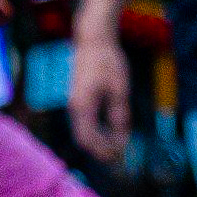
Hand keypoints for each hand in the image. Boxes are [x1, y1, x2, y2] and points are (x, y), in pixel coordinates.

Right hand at [68, 33, 132, 164]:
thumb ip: (120, 114)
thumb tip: (122, 135)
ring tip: (116, 145)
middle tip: (118, 155)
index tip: (119, 154)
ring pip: (82, 132)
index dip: (103, 150)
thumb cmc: (107, 60)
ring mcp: (74, 104)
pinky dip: (96, 131)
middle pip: (83, 138)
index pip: (89, 138)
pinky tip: (109, 131)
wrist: (92, 40)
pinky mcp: (78, 100)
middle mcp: (75, 107)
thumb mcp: (119, 88)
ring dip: (98, 141)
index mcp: (83, 105)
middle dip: (99, 149)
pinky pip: (84, 123)